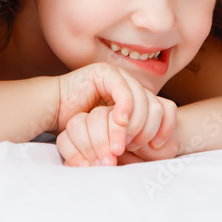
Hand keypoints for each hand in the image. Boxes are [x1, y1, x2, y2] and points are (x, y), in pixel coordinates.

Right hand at [56, 84, 177, 166]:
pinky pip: (123, 89)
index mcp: (139, 101)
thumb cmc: (83, 129)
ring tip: (126, 140)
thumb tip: (160, 149)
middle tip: (135, 145)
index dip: (166, 127)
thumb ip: (135, 138)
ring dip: (137, 121)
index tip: (156, 146)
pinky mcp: (106, 73)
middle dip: (149, 128)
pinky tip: (120, 122)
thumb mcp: (115, 136)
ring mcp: (120, 77)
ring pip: (142, 97)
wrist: (55, 110)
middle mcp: (132, 86)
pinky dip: (125, 106)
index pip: (166, 109)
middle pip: (155, 104)